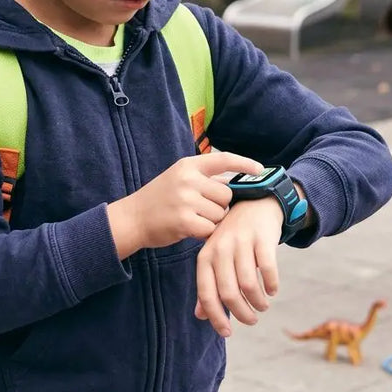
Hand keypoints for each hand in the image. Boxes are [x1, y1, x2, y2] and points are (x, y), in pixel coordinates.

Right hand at [106, 152, 262, 258]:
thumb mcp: (178, 179)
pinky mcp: (183, 221)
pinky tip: (189, 229)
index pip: (222, 159)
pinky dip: (204, 233)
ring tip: (192, 218)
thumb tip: (235, 183)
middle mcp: (188, 179)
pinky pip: (210, 229)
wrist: (132, 218)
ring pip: (219, 213)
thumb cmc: (158, 200)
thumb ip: (203, 179)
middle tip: (201, 210)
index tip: (259, 169)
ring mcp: (185, 199)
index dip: (244, 163)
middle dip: (219, 205)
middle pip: (226, 194)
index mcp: (188, 166)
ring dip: (212, 221)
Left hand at [194, 195, 284, 337]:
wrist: (254, 202)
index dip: (216, 317)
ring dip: (259, 302)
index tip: (227, 333)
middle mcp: (221, 249)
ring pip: (249, 285)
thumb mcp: (215, 257)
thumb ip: (208, 284)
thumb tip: (201, 316)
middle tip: (252, 320)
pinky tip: (273, 290)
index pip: (207, 293)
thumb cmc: (232, 237)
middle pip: (230, 293)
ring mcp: (241, 242)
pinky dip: (272, 285)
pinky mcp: (262, 238)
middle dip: (243, 314)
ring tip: (263, 305)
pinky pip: (268, 270)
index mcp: (206, 256)